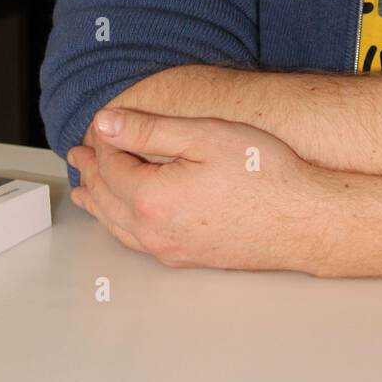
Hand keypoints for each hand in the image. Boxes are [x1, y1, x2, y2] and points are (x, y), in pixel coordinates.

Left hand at [68, 107, 317, 270]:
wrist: (304, 219)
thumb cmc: (263, 175)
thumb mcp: (205, 135)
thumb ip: (149, 129)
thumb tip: (106, 124)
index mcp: (151, 198)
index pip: (111, 164)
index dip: (105, 140)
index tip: (103, 123)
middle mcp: (154, 231)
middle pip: (107, 198)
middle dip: (90, 173)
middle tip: (78, 155)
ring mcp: (171, 249)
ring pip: (118, 226)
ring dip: (99, 203)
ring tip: (86, 190)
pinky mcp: (189, 258)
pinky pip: (138, 241)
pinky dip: (120, 225)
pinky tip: (126, 220)